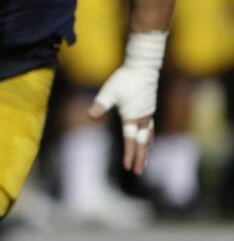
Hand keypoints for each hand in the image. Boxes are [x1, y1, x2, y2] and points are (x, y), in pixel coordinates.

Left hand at [87, 30, 166, 174]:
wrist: (143, 69)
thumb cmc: (124, 80)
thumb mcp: (109, 92)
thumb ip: (100, 105)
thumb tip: (90, 116)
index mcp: (132, 117)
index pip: (130, 141)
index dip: (129, 154)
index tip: (127, 168)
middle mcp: (142, 119)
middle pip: (142, 143)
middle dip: (139, 158)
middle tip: (138, 171)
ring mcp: (148, 114)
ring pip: (148, 137)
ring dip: (146, 149)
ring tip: (144, 160)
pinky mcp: (150, 108)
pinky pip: (151, 128)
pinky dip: (149, 137)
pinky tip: (149, 139)